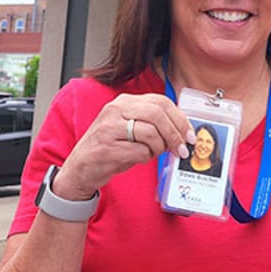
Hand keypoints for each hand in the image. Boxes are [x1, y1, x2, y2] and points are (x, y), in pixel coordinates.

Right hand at [52, 93, 195, 200]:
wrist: (80, 170)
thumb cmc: (111, 149)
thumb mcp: (131, 128)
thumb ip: (153, 123)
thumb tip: (184, 130)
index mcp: (125, 101)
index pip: (161, 102)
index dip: (180, 119)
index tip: (190, 135)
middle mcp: (115, 110)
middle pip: (158, 114)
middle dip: (175, 134)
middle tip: (182, 149)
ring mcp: (109, 128)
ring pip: (151, 133)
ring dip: (159, 148)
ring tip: (154, 154)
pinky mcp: (106, 148)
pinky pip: (140, 151)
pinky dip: (145, 158)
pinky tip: (137, 159)